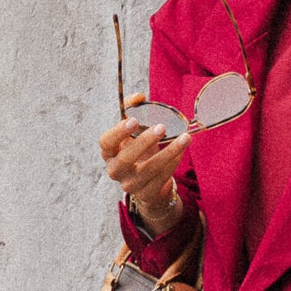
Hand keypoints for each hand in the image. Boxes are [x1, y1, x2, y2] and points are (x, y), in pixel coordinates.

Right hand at [99, 95, 188, 234]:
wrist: (147, 182)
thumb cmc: (138, 149)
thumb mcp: (133, 131)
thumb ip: (133, 109)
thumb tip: (140, 96)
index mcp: (109, 152)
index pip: (106, 143)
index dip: (118, 132)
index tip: (133, 120)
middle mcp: (115, 170)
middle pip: (126, 159)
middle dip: (144, 142)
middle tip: (161, 127)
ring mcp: (130, 185)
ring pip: (149, 169)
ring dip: (169, 152)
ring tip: (185, 137)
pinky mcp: (146, 194)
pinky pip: (162, 177)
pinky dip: (174, 162)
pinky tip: (182, 150)